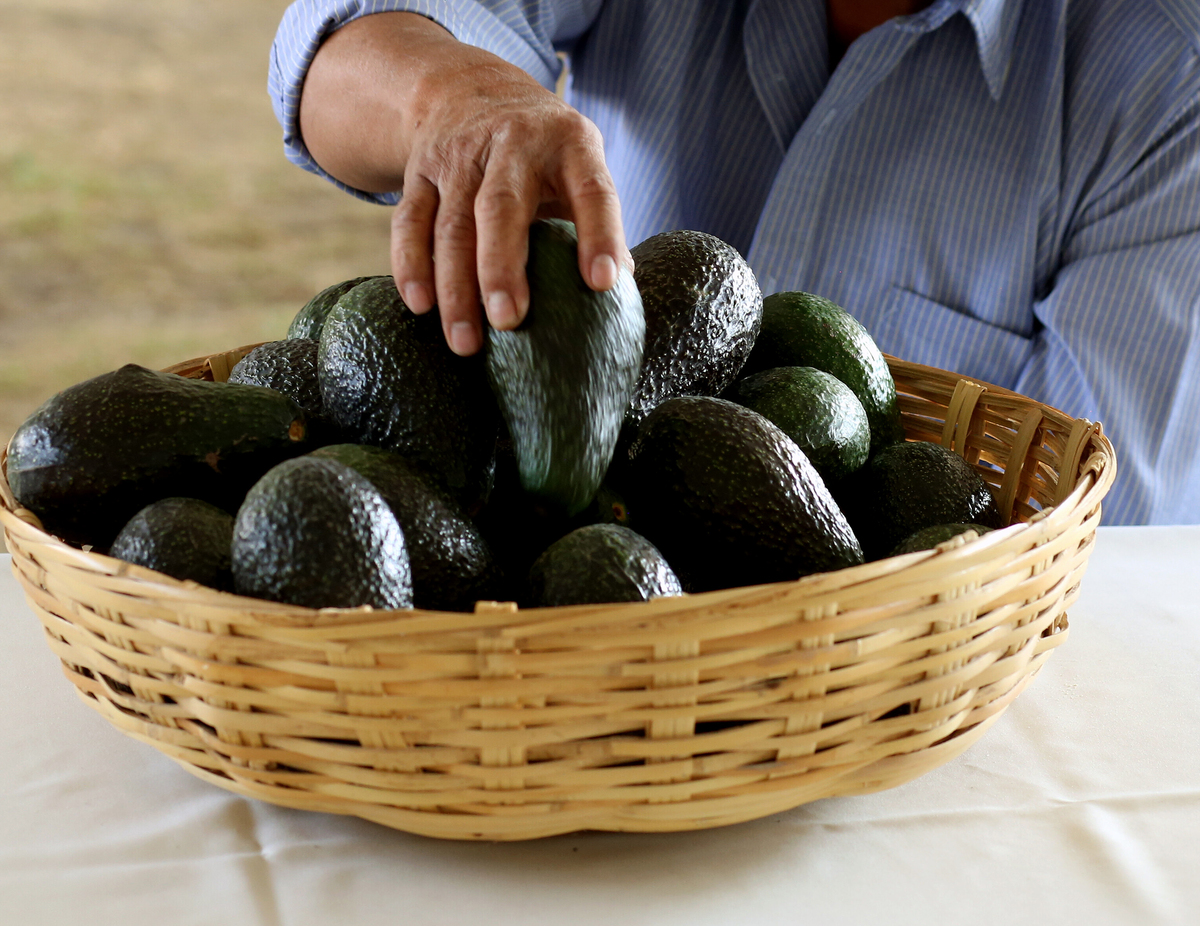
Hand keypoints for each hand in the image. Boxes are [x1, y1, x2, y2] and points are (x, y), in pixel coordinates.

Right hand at [299, 13, 629, 355]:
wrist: (469, 91)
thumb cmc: (543, 154)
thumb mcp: (579, 167)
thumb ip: (596, 224)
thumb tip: (620, 298)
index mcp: (571, 144)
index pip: (592, 190)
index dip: (601, 235)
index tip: (604, 284)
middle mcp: (513, 143)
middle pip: (501, 207)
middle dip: (503, 268)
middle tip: (509, 321)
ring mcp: (460, 157)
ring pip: (451, 224)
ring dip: (455, 286)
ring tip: (466, 342)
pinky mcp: (419, 172)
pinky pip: (410, 221)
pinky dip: (411, 265)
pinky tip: (420, 306)